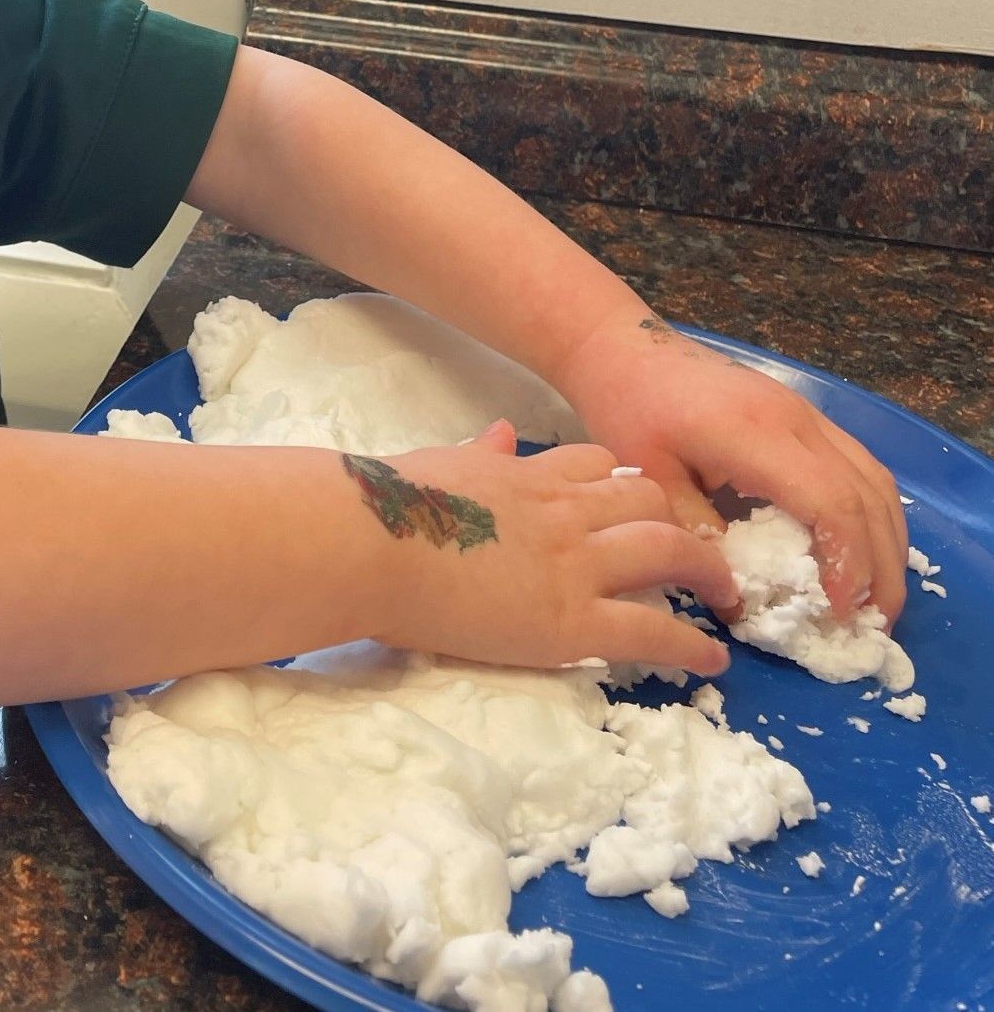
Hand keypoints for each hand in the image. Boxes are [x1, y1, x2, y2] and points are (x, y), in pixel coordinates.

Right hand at [374, 420, 735, 677]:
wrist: (372, 544)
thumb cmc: (388, 505)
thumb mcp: (442, 463)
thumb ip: (480, 453)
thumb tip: (499, 433)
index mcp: (528, 475)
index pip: (597, 464)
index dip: (621, 482)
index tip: (633, 503)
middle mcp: (566, 511)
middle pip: (647, 498)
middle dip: (679, 518)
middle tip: (696, 548)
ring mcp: (575, 565)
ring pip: (666, 550)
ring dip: (705, 571)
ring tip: (723, 595)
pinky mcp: (572, 623)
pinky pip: (650, 631)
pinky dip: (690, 646)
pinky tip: (712, 662)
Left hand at [552, 309, 907, 624]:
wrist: (624, 346)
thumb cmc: (628, 408)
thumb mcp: (648, 480)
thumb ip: (696, 539)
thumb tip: (739, 604)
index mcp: (755, 435)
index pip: (831, 503)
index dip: (849, 564)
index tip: (842, 615)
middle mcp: (796, 419)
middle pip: (868, 495)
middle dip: (881, 567)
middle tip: (877, 626)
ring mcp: (806, 411)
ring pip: (876, 479)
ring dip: (887, 542)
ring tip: (876, 599)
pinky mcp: (804, 413)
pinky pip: (860, 465)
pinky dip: (872, 513)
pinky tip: (861, 550)